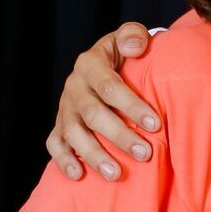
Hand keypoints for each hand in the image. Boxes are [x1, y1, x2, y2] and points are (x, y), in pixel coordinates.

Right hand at [46, 22, 158, 180]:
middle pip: (93, 114)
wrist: (104, 64)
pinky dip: (64, 160)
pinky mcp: (59, 126)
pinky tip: (78, 175)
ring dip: (94, 155)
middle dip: (119, 136)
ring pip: (74, 134)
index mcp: (90, 63)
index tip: (155, 124)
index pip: (109, 87)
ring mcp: (65, 108)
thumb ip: (133, 36)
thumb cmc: (124, 54)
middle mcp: (74, 86)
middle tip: (144, 154)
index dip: (132, 106)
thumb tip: (136, 47)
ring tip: (115, 174)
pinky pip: (55, 144)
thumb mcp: (129, 36)